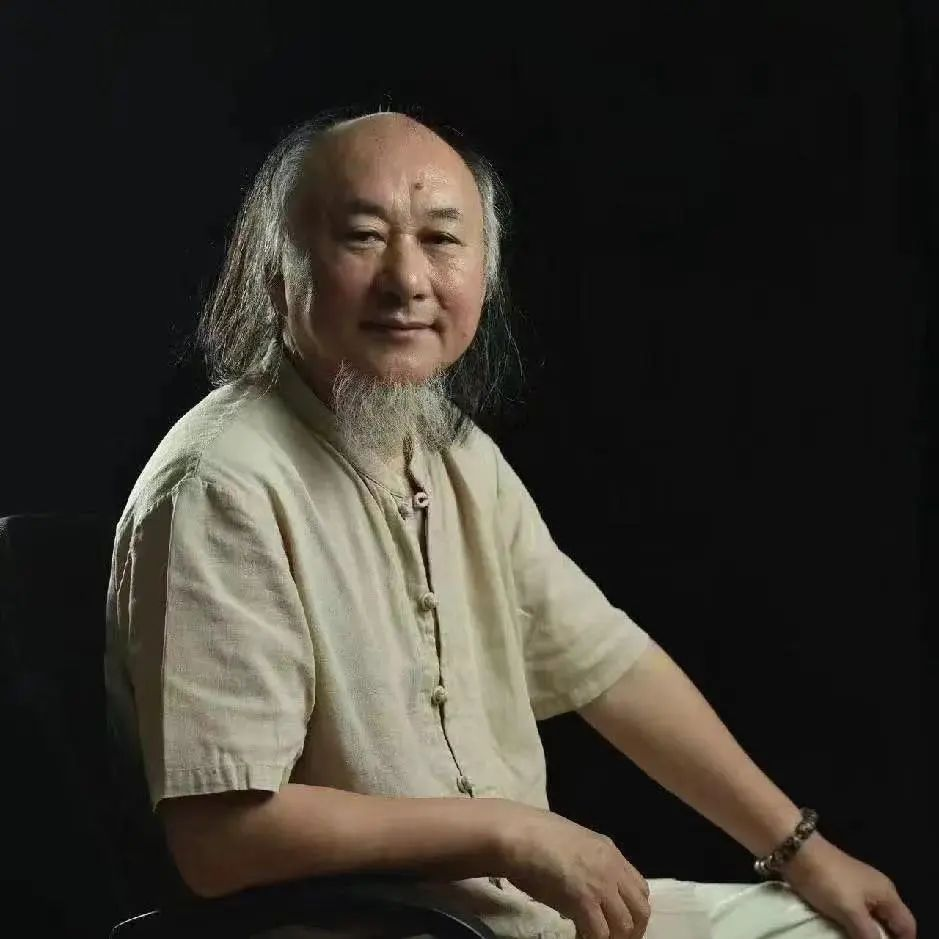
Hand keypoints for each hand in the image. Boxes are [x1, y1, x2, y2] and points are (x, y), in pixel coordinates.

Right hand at [488, 800, 649, 938]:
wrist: (518, 834)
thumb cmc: (535, 836)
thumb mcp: (573, 844)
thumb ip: (588, 864)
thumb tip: (586, 888)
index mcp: (610, 851)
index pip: (640, 888)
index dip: (633, 911)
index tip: (619, 923)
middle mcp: (612, 867)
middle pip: (641, 909)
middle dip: (631, 931)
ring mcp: (601, 884)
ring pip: (625, 925)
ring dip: (612, 937)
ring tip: (595, 938)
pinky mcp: (584, 900)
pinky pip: (600, 933)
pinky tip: (579, 938)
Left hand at [781, 835, 915, 938]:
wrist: (795, 849)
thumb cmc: (828, 880)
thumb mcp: (851, 912)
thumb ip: (869, 936)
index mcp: (887, 893)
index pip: (907, 926)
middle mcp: (876, 889)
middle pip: (889, 923)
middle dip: (881, 938)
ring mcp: (857, 887)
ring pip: (870, 918)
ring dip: (864, 933)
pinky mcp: (838, 886)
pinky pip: (853, 912)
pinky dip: (851, 924)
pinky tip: (842, 933)